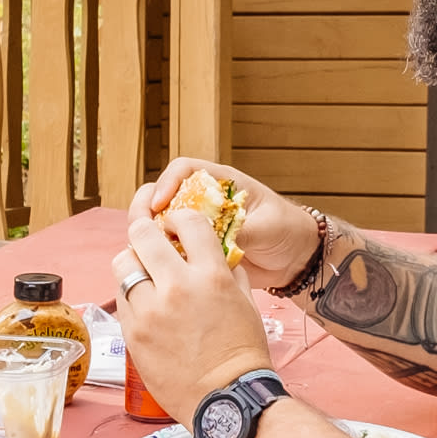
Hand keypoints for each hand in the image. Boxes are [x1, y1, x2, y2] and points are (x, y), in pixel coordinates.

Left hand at [118, 184, 275, 406]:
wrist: (225, 399)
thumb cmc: (241, 353)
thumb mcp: (246, 302)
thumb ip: (227, 271)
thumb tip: (214, 252)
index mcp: (211, 275)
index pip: (187, 220)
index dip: (180, 217)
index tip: (177, 225)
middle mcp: (177, 287)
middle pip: (142, 233)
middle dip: (145, 229)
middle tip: (149, 237)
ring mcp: (150, 311)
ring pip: (123, 263)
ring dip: (133, 262)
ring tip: (143, 272)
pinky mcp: (132, 333)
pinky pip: (120, 299)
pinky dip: (130, 294)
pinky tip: (143, 302)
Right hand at [142, 156, 312, 289]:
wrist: (297, 258)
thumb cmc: (288, 231)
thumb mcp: (267, 227)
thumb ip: (242, 231)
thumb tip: (218, 242)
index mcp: (222, 184)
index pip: (184, 171)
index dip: (167, 183)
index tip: (159, 204)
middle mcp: (205, 202)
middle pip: (164, 195)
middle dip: (146, 208)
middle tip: (140, 227)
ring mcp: (200, 227)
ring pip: (162, 224)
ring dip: (149, 234)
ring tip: (143, 249)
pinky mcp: (198, 250)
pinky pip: (173, 249)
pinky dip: (161, 256)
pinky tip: (156, 266)